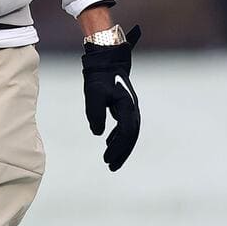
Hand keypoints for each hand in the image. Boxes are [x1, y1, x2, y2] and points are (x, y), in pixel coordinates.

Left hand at [81, 25, 141, 170]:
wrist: (106, 58)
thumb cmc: (99, 75)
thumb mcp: (93, 94)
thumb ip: (95, 114)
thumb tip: (98, 133)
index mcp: (127, 106)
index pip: (126, 132)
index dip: (118, 148)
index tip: (107, 159)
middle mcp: (132, 108)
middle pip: (131, 135)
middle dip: (122, 153)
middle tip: (110, 167)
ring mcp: (130, 106)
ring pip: (130, 132)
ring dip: (121, 147)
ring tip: (109, 161)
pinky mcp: (124, 105)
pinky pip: (125, 125)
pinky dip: (118, 136)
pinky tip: (108, 142)